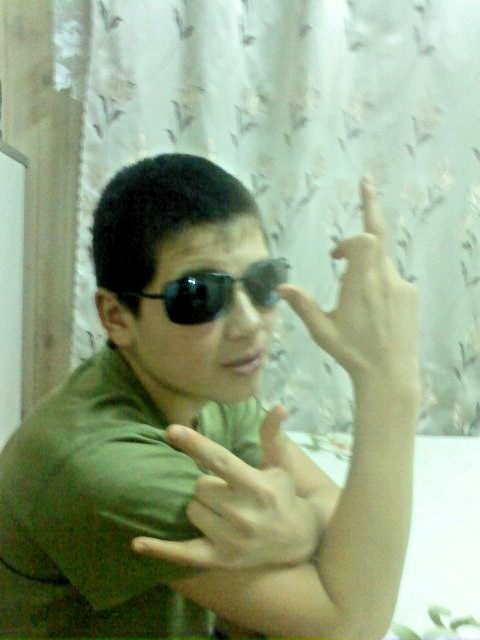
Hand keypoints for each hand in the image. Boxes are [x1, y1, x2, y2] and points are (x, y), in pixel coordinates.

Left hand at [131, 407, 320, 569]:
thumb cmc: (282, 494)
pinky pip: (184, 554)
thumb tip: (279, 407)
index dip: (194, 444)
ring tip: (222, 511)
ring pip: (191, 511)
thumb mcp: (278, 464)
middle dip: (207, 485)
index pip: (219, 460)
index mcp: (257, 486)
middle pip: (199, 487)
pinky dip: (160, 549)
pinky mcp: (222, 559)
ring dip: (200, 507)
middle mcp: (244, 514)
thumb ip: (271, 435)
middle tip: (225, 490)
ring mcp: (232, 539)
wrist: (299, 540)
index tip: (170, 430)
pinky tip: (137, 543)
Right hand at [277, 177, 419, 388]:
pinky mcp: (411, 295)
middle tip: (365, 181)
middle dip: (370, 207)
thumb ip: (303, 305)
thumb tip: (279, 288)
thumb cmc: (352, 352)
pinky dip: (380, 282)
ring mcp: (401, 286)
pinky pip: (393, 278)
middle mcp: (384, 279)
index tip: (335, 254)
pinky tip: (375, 312)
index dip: (349, 240)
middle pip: (378, 236)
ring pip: (382, 262)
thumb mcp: (322, 331)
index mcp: (361, 285)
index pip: (364, 241)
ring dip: (368, 266)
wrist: (390, 374)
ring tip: (360, 304)